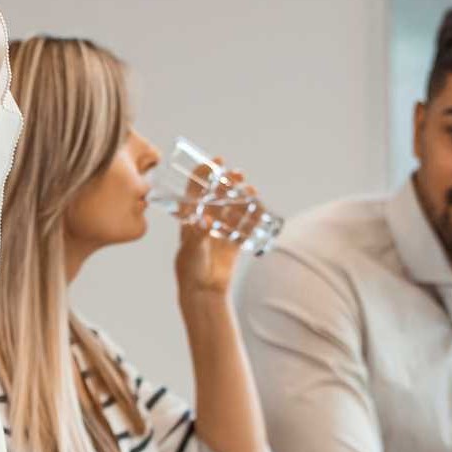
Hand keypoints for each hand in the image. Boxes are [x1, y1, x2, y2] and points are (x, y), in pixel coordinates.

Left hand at [173, 158, 255, 297]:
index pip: (196, 189)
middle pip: (218, 194)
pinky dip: (254, 215)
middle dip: (229, 181)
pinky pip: (246, 224)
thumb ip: (197, 234)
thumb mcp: (191, 248)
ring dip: (243, 195)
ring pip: (234, 206)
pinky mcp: (234, 239)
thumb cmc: (190, 267)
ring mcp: (222, 228)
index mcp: (190, 217)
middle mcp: (206, 219)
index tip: (218, 161)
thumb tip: (205, 220)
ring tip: (250, 190)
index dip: (205, 173)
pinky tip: (261, 208)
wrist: (203, 290)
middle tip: (238, 174)